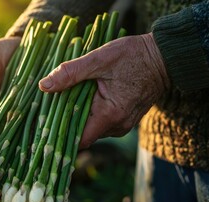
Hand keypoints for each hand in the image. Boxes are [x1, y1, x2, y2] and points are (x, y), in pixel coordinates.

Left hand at [39, 33, 169, 147]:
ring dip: (79, 115)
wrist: (164, 57)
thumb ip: (71, 73)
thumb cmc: (133, 56)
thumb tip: (44, 85)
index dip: (61, 133)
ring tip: (68, 96)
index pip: (78, 139)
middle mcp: (117, 126)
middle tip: (52, 103)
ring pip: (91, 127)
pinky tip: (84, 96)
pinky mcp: (125, 119)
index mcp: (110, 115)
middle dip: (67, 120)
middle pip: (83, 133)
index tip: (45, 123)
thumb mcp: (99, 60)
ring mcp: (123, 125)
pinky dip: (90, 112)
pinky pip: (101, 122)